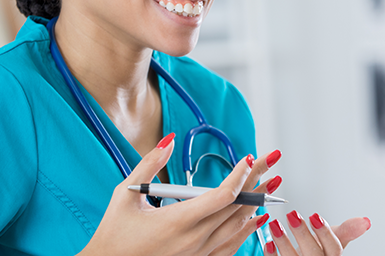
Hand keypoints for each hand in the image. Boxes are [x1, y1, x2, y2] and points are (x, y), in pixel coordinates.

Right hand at [80, 133, 283, 255]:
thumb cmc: (113, 235)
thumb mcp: (124, 195)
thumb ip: (149, 164)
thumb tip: (169, 140)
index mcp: (177, 222)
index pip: (222, 196)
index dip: (240, 175)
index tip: (250, 158)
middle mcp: (194, 240)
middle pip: (236, 207)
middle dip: (255, 181)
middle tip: (271, 160)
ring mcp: (199, 254)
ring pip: (238, 227)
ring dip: (256, 204)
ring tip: (271, 184)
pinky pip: (231, 246)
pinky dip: (247, 230)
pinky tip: (255, 218)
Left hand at [264, 212, 369, 255]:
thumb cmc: (319, 251)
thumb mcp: (334, 240)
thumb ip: (347, 231)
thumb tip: (365, 221)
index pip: (334, 249)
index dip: (324, 233)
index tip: (314, 215)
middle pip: (313, 255)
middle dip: (302, 235)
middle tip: (292, 215)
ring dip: (283, 242)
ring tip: (274, 224)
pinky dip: (271, 255)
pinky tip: (267, 242)